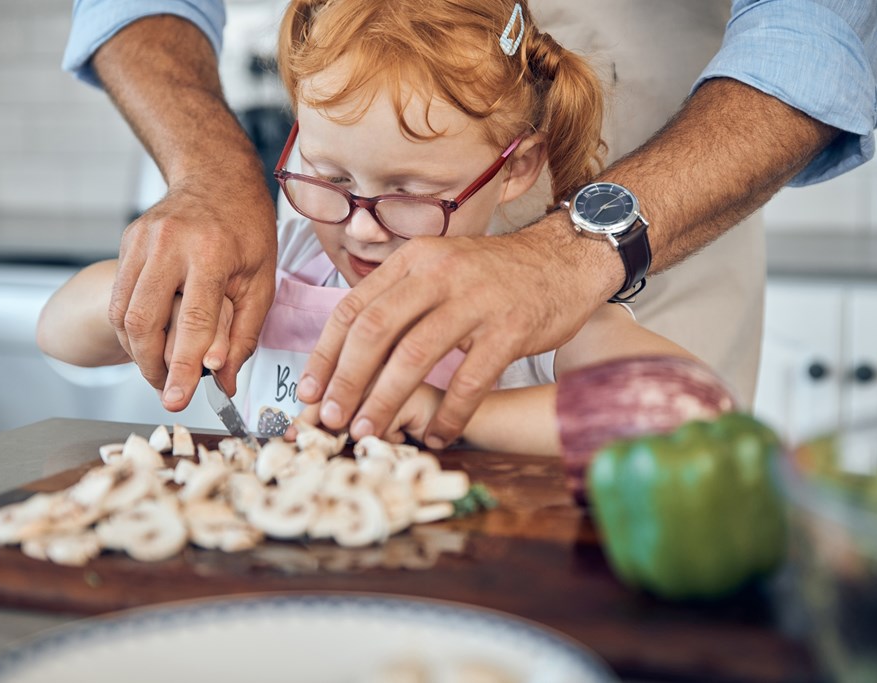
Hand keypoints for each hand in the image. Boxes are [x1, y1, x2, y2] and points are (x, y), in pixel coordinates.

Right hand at [109, 175, 276, 409]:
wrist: (216, 177)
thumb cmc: (247, 230)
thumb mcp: (262, 281)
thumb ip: (243, 334)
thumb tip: (224, 381)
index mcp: (211, 253)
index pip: (192, 322)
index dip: (182, 367)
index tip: (177, 399)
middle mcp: (170, 243)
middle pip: (142, 321)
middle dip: (151, 365)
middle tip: (167, 389)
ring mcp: (142, 240)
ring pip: (122, 313)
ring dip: (137, 351)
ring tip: (160, 369)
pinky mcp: (128, 242)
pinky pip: (120, 297)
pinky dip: (131, 327)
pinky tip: (151, 339)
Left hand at [298, 217, 619, 446]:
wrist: (565, 259)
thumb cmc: (495, 276)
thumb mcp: (441, 269)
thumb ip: (400, 300)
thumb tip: (351, 354)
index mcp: (414, 259)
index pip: (354, 307)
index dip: (326, 353)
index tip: (311, 391)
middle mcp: (439, 272)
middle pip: (375, 330)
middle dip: (347, 380)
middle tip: (332, 419)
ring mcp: (476, 299)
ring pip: (414, 355)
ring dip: (386, 399)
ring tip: (370, 431)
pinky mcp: (511, 327)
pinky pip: (470, 379)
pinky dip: (450, 413)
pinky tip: (438, 435)